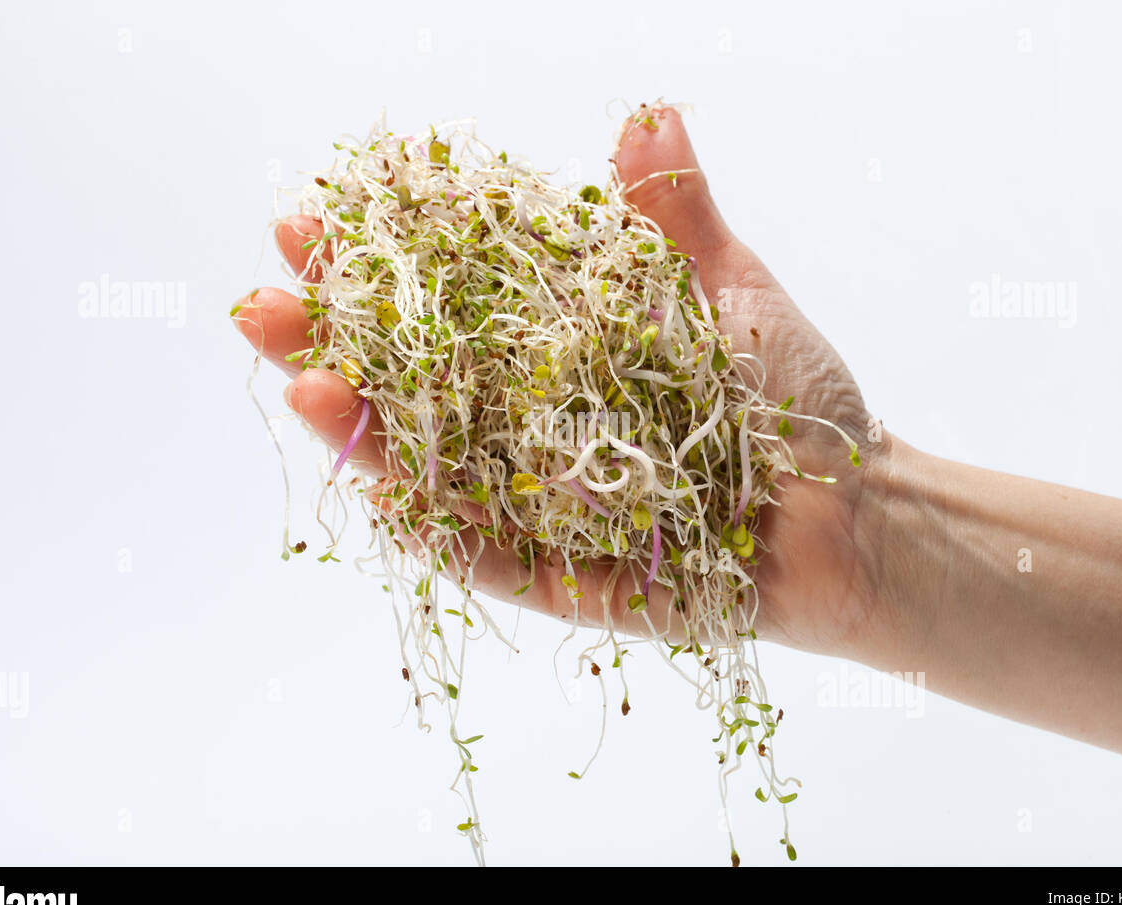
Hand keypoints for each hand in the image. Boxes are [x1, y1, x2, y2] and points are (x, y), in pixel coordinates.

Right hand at [233, 106, 888, 655]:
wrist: (856, 514)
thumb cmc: (796, 401)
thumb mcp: (730, 295)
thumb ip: (673, 219)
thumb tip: (647, 112)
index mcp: (556, 350)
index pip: (444, 302)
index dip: (376, 264)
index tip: (315, 216)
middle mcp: (530, 425)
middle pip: (412, 385)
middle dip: (334, 341)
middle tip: (265, 298)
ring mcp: (538, 504)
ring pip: (432, 473)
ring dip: (362, 434)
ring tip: (306, 382)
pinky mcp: (563, 576)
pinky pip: (487, 557)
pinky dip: (435, 530)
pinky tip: (377, 491)